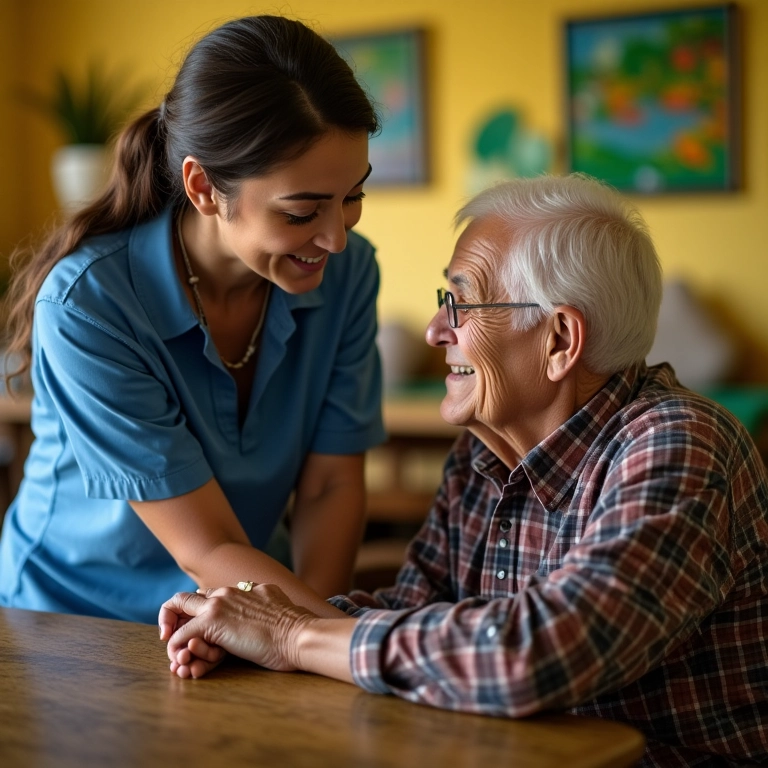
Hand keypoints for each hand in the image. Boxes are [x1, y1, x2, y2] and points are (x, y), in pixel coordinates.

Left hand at [159, 583, 317, 678]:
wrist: (299, 635)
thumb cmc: (297, 630)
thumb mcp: (280, 608)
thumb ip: (267, 604)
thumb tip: (271, 609)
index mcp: (247, 588)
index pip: (214, 596)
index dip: (204, 613)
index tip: (202, 633)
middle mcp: (229, 592)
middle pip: (190, 598)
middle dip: (177, 617)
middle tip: (176, 638)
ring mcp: (219, 604)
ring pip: (182, 613)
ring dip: (178, 637)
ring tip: (180, 659)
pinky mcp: (211, 622)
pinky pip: (182, 636)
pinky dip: (177, 649)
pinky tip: (182, 663)